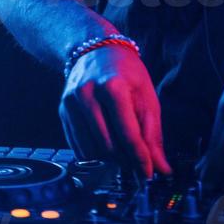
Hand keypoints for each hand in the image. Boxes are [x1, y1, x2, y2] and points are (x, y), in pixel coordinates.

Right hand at [60, 44, 172, 179]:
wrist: (96, 48)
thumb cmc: (126, 71)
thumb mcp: (147, 95)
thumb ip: (153, 133)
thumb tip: (161, 168)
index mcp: (113, 87)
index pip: (128, 135)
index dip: (141, 160)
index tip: (149, 175)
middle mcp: (87, 95)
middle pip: (108, 147)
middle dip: (125, 160)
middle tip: (137, 159)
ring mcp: (71, 103)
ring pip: (91, 151)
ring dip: (110, 159)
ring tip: (122, 148)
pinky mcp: (63, 111)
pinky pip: (78, 147)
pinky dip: (94, 153)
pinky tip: (105, 141)